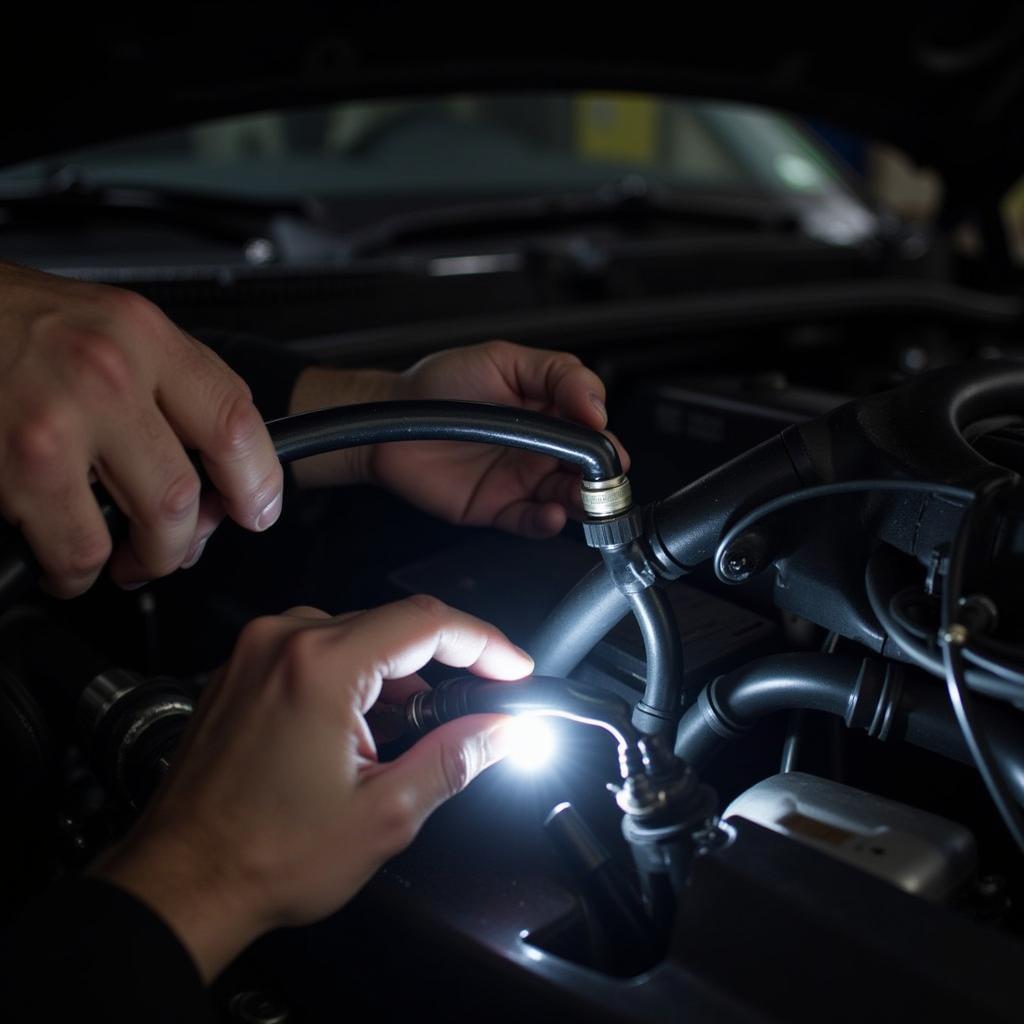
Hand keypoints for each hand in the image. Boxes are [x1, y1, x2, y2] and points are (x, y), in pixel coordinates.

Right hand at [0, 263, 281, 594]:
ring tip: (121, 559)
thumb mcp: (107, 324)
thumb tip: (215, 465)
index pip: (235, 419)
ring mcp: (59, 422)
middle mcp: (108, 373)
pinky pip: (77, 549)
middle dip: (184, 540)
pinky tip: (68, 559)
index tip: (255, 510)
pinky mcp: (18, 465)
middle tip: (169, 548)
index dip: (257, 481)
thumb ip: (168, 384)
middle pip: (189, 490)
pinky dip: (78, 571)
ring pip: (146, 529)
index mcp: (142, 335)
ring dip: (140, 561)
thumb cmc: (8, 321)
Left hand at [93, 594, 530, 980]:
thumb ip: (455, 757)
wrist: (180, 884)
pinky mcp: (240, 670)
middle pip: (391, 623)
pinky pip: (314, 649)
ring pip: (354, 633)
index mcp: (320, 666)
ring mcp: (255, 653)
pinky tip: (363, 723)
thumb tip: (503, 729)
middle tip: (477, 701)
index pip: (427, 622)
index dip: (484, 641)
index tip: (513, 667)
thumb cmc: (265, 856)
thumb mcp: (383, 814)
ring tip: (412, 729)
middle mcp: (282, 642)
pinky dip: (352, 674)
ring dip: (395, 671)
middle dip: (443, 660)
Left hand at [369, 341, 628, 536]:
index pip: (595, 428)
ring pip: (568, 499)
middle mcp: (542, 449)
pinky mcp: (498, 508)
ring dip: (583, 503)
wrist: (394, 415)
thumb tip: (596, 404)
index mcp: (552, 412)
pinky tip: (552, 515)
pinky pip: (530, 522)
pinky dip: (546, 523)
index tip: (599, 433)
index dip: (604, 436)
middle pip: (589, 471)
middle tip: (603, 477)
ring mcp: (522, 480)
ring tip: (582, 497)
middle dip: (604, 477)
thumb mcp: (504, 360)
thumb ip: (556, 374)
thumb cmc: (442, 383)